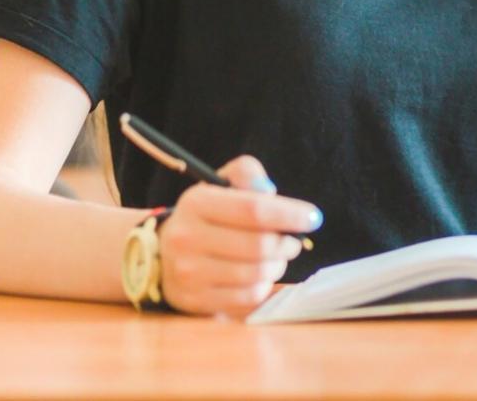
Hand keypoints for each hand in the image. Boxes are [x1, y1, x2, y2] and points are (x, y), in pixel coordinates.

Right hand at [157, 155, 323, 317]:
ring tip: (277, 256)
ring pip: (257, 273)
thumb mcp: (221, 184)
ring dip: (278, 264)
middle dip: (288, 243)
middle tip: (294, 241)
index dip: (290, 214)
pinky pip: (247, 296)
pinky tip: (260, 274)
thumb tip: (269, 191)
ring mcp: (188, 273)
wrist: (163, 253)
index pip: (254, 209)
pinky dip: (264, 285)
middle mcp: (186, 239)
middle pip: (259, 246)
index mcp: (196, 203)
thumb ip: (248, 175)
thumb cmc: (207, 215)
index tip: (313, 218)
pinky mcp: (194, 300)